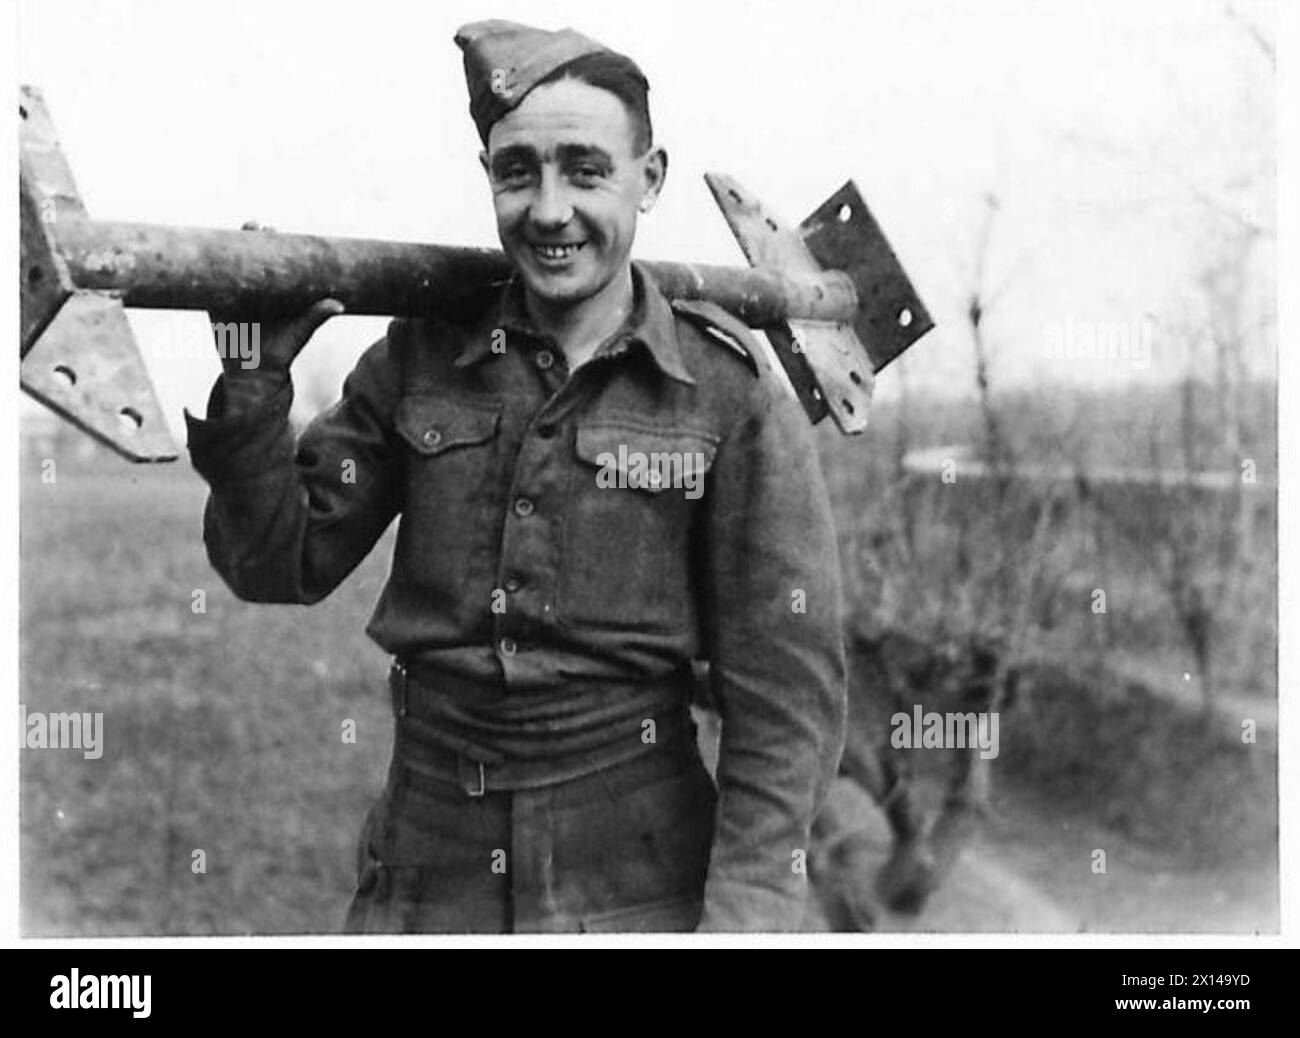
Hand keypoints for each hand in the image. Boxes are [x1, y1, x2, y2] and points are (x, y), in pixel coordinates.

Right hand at [208, 222, 344, 377]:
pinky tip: (204, 258)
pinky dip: (206, 274)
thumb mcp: (300, 330)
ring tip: (230, 236)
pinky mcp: (216, 306)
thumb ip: (316, 316)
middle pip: (250, 257)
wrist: (257, 371)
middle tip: (253, 226)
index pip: (273, 260)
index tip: (273, 230)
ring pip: (229, 267)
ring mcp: (234, 295)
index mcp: (275, 290)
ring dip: (227, 250)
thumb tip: (339, 305)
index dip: (272, 243)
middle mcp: (254, 288)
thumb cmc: (283, 349)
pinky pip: (209, 287)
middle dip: (250, 239)